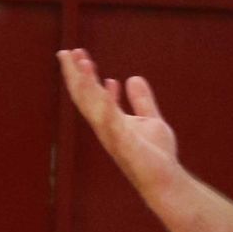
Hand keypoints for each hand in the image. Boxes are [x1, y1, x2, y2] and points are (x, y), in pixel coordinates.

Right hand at [57, 50, 181, 203]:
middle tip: (67, 51)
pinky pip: (114, 120)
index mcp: (109, 120)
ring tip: (83, 60)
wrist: (165, 180)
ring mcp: (113, 135)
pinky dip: (110, 101)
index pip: (90, 93)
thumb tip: (132, 77)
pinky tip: (110, 82)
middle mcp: (106, 126)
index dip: (83, 74)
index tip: (77, 52)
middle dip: (76, 74)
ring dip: (87, 83)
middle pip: (85, 97)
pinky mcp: (125, 143)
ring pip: (93, 105)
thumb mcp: (149, 120)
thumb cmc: (155, 155)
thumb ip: (141, 100)